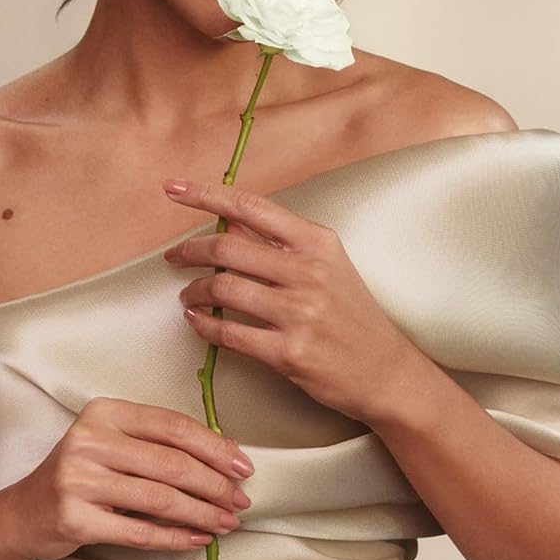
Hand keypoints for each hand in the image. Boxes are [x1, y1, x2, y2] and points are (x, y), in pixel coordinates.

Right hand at [5, 397, 254, 559]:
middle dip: (214, 484)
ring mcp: (79, 479)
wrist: (23, 514)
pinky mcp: (75, 519)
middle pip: (171, 463)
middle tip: (241, 501)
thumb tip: (223, 452)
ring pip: (160, 498)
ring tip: (227, 522)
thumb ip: (155, 442)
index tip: (243, 466)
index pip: (172, 425)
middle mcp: (89, 439)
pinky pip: (138, 531)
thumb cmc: (80, 474)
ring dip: (201, 513)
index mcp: (104, 412)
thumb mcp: (111, 443)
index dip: (214, 446)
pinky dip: (174, 537)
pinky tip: (197, 539)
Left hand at [162, 177, 427, 425]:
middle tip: (174, 257)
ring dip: (195, 291)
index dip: (207, 194)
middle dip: (190, 250)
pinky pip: (229, 333)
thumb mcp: (327, 265)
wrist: (385, 370)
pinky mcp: (289, 352)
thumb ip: (280, 243)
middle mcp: (309, 271)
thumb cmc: (351, 314)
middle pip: (228, 246)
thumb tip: (229, 221)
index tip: (173, 189)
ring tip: (188, 296)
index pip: (251, 207)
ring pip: (223, 289)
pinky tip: (197, 321)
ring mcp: (300, 312)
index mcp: (317, 242)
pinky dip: (204, 325)